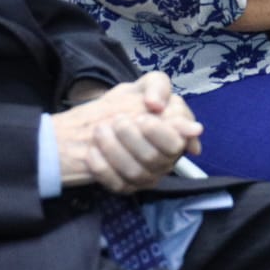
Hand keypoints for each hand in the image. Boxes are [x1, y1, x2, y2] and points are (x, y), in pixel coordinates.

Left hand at [51, 74, 203, 191]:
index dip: (159, 132)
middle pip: (153, 158)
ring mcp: (146, 176)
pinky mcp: (126, 187)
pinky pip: (116, 184)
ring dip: (113, 150)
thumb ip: (158, 86)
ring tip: (100, 130)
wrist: (107, 115)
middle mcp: (165, 160)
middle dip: (132, 138)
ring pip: (134, 173)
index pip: (175, 143)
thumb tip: (157, 105)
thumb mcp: (147, 83)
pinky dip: (102, 167)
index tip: (142, 118)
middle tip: (118, 121)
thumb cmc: (134, 100)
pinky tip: (93, 150)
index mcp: (177, 136)